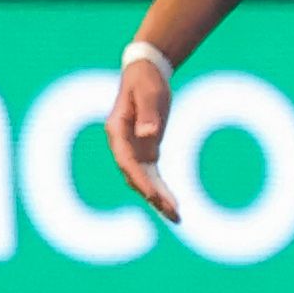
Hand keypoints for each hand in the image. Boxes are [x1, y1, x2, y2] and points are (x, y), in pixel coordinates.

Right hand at [105, 56, 178, 222]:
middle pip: (134, 176)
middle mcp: (121, 145)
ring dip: (158, 200)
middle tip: (171, 211)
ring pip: (144, 181)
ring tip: (177, 218)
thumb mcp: (149, 93)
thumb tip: (149, 134)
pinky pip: (153, 177)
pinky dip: (162, 192)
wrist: (145, 74)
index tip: (154, 194)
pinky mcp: (145, 153)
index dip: (139, 179)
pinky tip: (173, 207)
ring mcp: (133, 151)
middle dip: (152, 195)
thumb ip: (148, 113)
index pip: (126, 161)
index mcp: (116, 131)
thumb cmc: (146, 81)